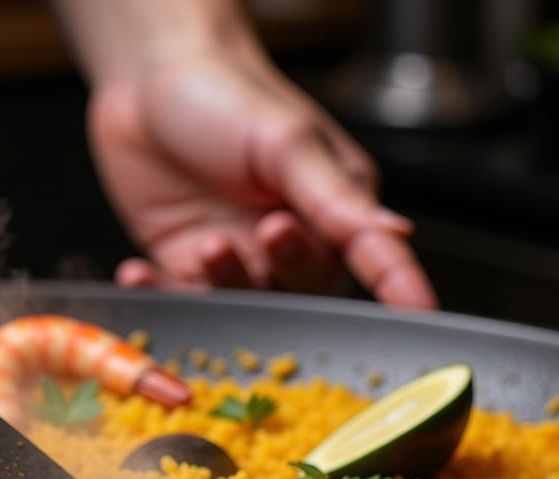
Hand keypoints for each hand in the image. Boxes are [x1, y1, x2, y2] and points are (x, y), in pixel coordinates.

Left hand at [87, 49, 436, 307]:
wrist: (147, 83)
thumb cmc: (227, 96)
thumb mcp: (287, 142)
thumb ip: (336, 197)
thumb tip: (399, 235)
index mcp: (332, 206)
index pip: (372, 256)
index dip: (396, 286)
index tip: (419, 314)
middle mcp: (289, 240)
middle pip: (304, 291)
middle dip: (286, 270)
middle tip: (268, 232)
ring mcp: (238, 258)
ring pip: (243, 303)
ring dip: (224, 282)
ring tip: (207, 243)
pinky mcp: (187, 266)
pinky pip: (182, 299)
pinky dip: (161, 294)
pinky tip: (140, 273)